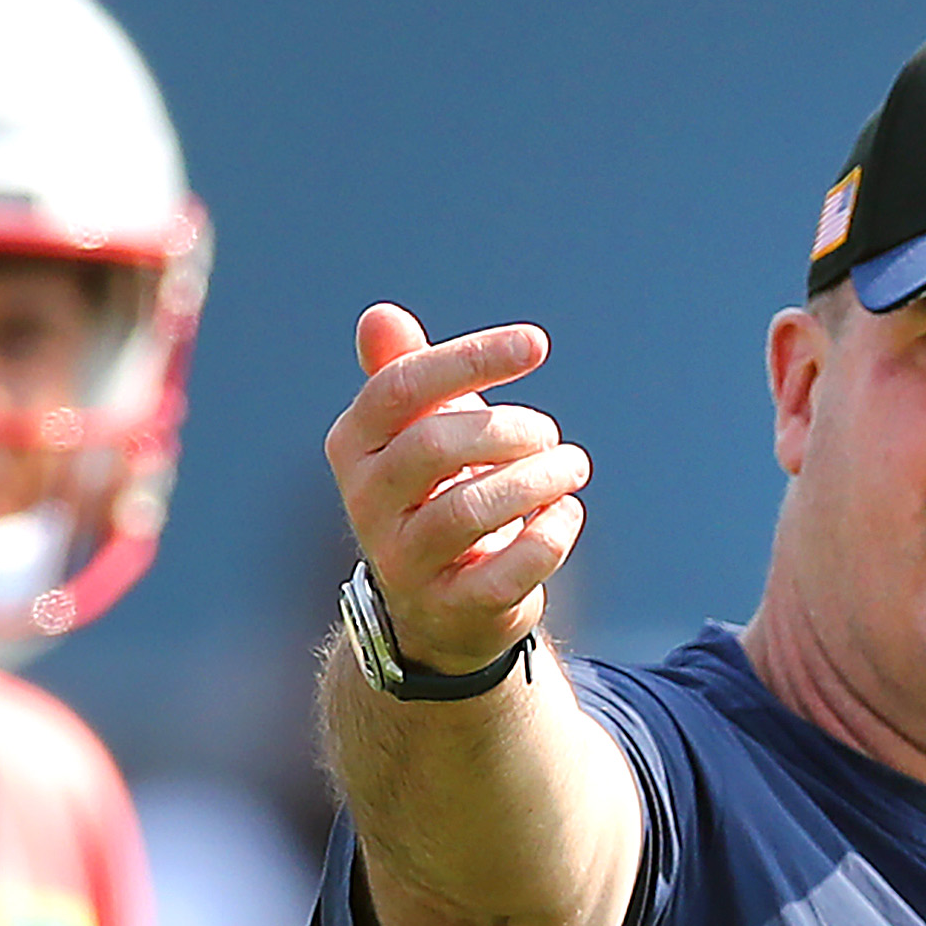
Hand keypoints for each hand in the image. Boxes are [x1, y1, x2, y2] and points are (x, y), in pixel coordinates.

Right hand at [324, 304, 591, 676]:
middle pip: (432, 446)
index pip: (400, 387)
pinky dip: (549, 536)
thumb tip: (379, 317)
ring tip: (571, 466)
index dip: (472, 358)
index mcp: (355, 447)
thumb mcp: (419, 432)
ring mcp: (405, 562)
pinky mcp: (452, 607)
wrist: (440, 609)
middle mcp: (367, 505)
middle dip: (508, 429)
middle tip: (549, 433)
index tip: (536, 345)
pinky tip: (566, 513)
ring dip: (537, 480)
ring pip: (470, 510)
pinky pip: (506, 571)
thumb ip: (405, 374)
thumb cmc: (437, 498)